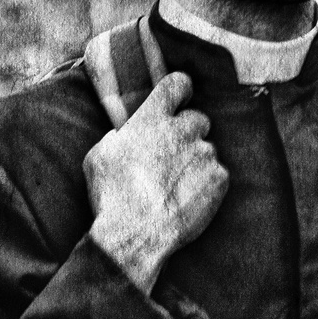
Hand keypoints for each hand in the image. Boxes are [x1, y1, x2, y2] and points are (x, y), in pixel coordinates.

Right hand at [83, 71, 228, 291]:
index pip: (177, 84)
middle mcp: (182, 130)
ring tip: (176, 185)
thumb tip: (126, 133)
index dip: (180, 90)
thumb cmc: (112, 197)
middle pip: (197, 119)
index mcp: (152, 119)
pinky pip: (217, 173)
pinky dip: (207, 183)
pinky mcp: (219, 178)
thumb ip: (118, 136)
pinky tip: (188, 198)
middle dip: (188, 132)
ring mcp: (204, 154)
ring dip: (195, 161)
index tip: (179, 98)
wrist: (135, 235)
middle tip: (173, 154)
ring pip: (206, 149)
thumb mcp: (98, 156)